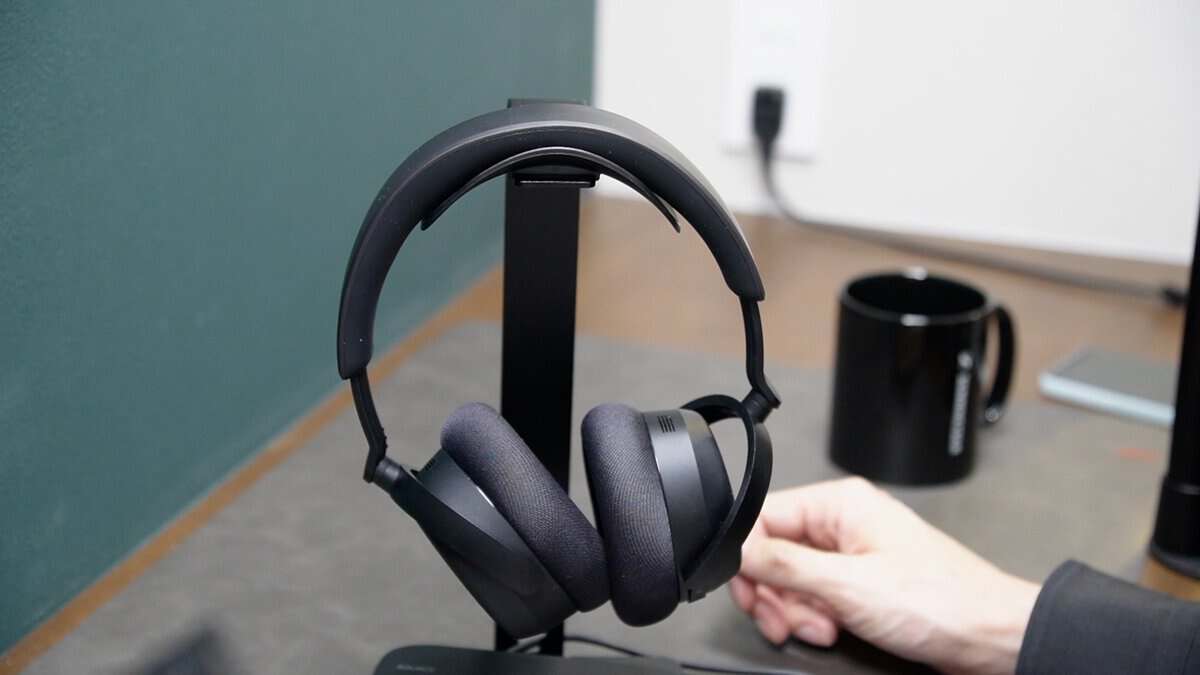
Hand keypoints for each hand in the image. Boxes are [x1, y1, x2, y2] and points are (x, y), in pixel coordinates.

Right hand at [730, 477, 1039, 674]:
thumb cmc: (942, 603)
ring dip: (795, 611)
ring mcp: (852, 555)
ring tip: (820, 629)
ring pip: (792, 579)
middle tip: (784, 621)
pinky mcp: (860, 584)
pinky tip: (832, 630)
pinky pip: (816, 596)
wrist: (991, 639)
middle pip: (774, 552)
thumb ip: (785, 566)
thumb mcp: (848, 585)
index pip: (764, 518)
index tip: (751, 593)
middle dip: (774, 593)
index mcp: (840, 504)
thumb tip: (738, 549)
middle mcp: (844, 523)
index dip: (749, 560)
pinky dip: (815, 617)